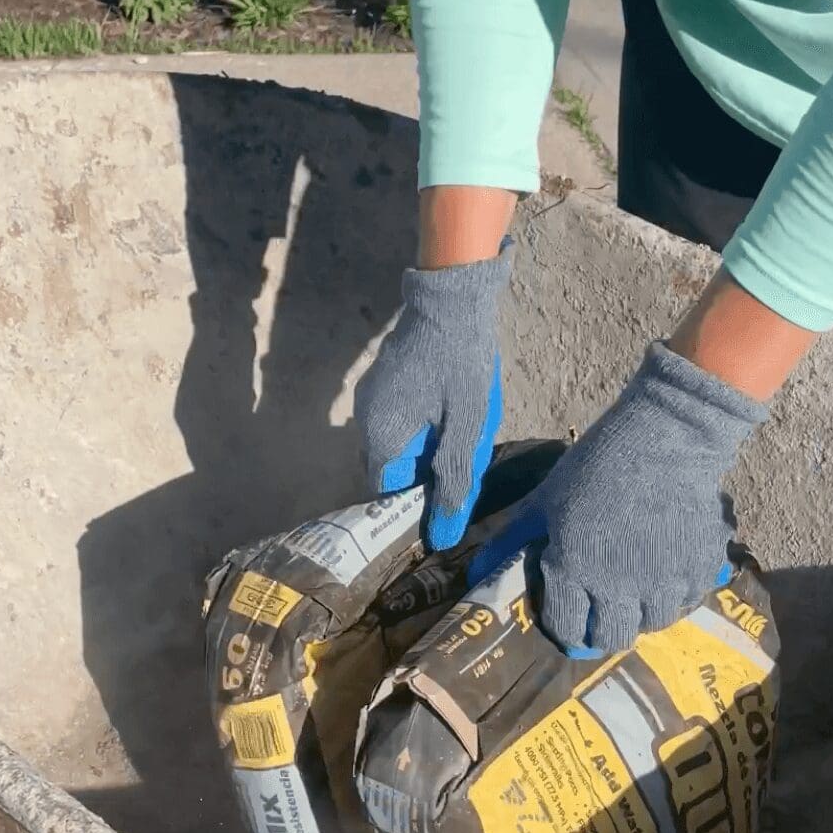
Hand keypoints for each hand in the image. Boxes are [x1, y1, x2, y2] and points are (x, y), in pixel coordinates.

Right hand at [355, 242, 510, 549]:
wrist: (453, 295)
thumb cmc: (462, 364)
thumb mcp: (466, 430)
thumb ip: (454, 483)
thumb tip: (443, 536)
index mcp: (382, 438)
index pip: (387, 496)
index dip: (415, 509)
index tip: (445, 509)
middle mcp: (366, 421)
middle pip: (391, 472)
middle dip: (423, 480)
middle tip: (462, 476)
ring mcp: (372, 399)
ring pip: (396, 446)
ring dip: (424, 454)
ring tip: (462, 444)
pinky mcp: (384, 382)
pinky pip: (398, 421)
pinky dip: (421, 431)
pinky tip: (451, 419)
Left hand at [470, 341, 767, 655]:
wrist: (668, 435)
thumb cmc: (597, 464)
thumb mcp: (546, 500)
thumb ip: (511, 540)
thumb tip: (475, 572)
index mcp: (575, 569)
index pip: (567, 628)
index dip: (564, 628)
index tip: (568, 618)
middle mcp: (619, 586)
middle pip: (611, 638)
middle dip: (602, 631)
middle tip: (603, 613)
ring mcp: (664, 580)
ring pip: (652, 624)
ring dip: (641, 615)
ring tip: (636, 593)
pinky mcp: (700, 568)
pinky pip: (689, 600)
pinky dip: (678, 594)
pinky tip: (668, 573)